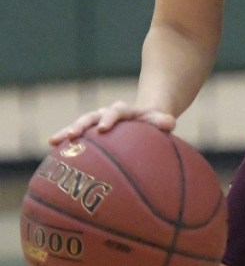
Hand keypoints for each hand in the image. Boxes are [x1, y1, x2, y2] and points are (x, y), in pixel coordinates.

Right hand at [49, 100, 175, 145]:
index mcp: (124, 111)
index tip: (103, 128)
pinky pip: (76, 138)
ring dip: (68, 132)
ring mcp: (96, 123)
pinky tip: (52, 155)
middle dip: (82, 124)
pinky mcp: (90, 133)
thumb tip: (169, 123)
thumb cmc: (153, 123)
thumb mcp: (160, 120)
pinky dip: (65, 142)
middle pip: (93, 116)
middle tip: (74, 135)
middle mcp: (107, 114)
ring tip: (54, 140)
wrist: (144, 118)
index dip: (109, 117)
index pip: (116, 110)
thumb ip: (163, 120)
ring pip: (80, 125)